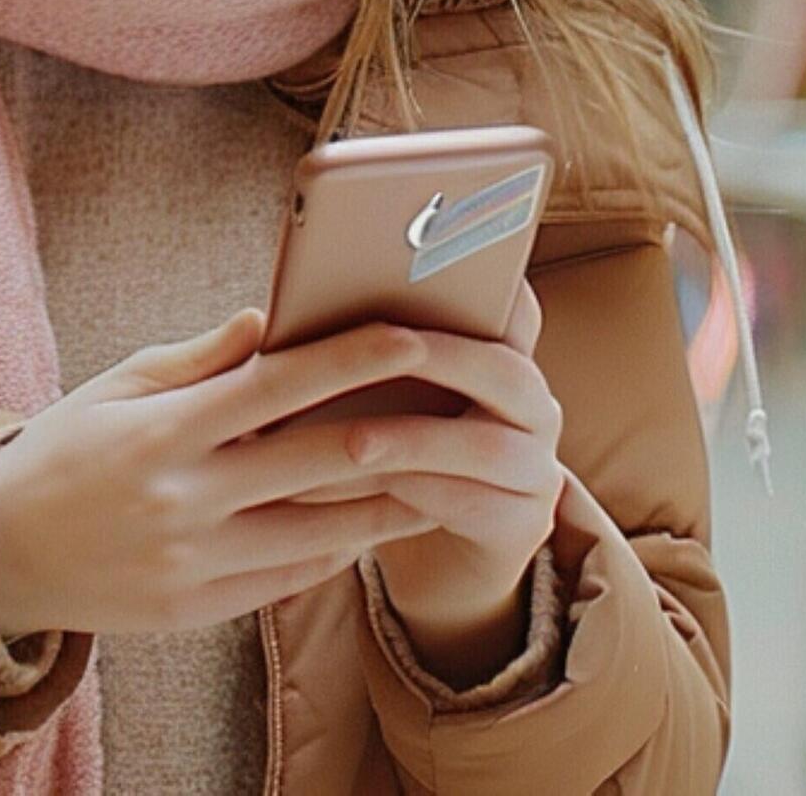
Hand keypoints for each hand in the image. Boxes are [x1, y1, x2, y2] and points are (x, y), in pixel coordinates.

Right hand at [0, 309, 531, 639]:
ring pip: (320, 530)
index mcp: (163, 432)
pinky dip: (339, 547)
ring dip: (389, 501)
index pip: (277, 386)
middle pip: (316, 460)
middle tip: (457, 405)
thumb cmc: (64, 451)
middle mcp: (184, 499)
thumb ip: (197, 358)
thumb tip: (270, 317)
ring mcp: (194, 562)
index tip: (413, 337)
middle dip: (397, 430)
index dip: (352, 360)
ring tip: (443, 471)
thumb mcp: (116, 387)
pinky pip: (291, 576)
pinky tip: (374, 523)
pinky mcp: (198, 609)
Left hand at [357, 281, 565, 684]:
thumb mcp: (381, 401)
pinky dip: (418, 495)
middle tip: (387, 345)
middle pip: (506, 369)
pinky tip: (371, 492)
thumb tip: (269, 321)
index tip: (451, 254)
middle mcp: (532, 405)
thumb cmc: (393, 455)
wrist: (434, 550)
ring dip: (415, 439)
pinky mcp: (523, 524)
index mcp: (501, 358)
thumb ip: (361, 357)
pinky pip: (477, 504)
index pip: (513, 306)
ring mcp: (536, 466)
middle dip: (442, 356)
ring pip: (486, 445)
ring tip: (353, 442)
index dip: (494, 280)